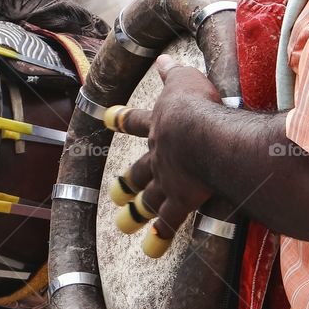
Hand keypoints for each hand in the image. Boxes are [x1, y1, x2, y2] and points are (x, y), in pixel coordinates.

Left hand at [118, 55, 217, 238]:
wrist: (202, 134)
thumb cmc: (198, 104)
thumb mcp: (185, 80)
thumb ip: (173, 73)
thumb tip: (162, 58)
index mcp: (160, 125)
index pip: (136, 121)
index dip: (123, 119)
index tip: (106, 117)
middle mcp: (159, 155)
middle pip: (139, 170)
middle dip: (127, 182)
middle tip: (114, 192)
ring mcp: (168, 179)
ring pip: (149, 199)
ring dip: (136, 212)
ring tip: (122, 225)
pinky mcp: (182, 198)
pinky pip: (169, 221)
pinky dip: (160, 235)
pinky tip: (151, 250)